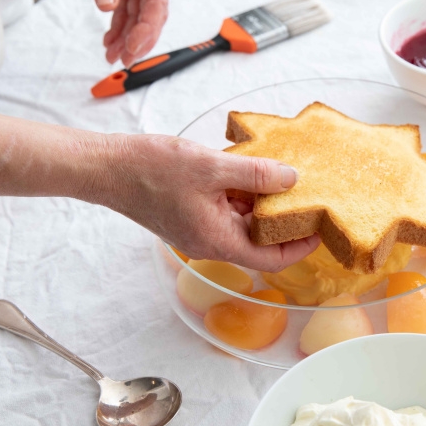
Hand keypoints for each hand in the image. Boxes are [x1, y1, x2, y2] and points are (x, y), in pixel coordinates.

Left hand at [66, 0, 167, 66]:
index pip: (156, 1)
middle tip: (127, 59)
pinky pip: (126, 9)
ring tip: (113, 56)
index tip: (135, 46)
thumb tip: (107, 5)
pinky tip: (110, 40)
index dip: (148, 27)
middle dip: (141, 39)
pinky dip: (118, 26)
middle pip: (152, 13)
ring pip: (139, 15)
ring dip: (128, 38)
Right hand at [98, 134, 319, 271]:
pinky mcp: (192, 213)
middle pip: (260, 238)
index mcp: (218, 241)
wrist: (105, 167)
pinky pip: (227, 208)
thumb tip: (292, 178)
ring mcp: (201, 228)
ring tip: (286, 176)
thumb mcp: (211, 167)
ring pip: (244, 220)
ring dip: (263, 201)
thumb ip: (255, 174)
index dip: (299, 247)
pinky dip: (242, 192)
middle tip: (310, 193)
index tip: (320, 229)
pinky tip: (253, 169)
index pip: (271, 259)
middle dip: (284, 218)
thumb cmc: (150, 170)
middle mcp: (211, 241)